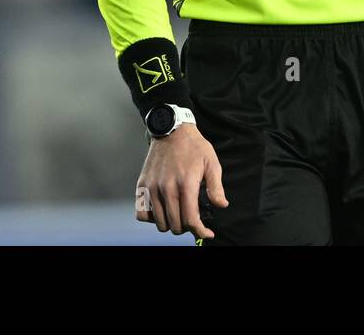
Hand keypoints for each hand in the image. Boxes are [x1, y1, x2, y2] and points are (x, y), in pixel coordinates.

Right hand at [135, 124, 228, 239]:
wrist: (171, 130)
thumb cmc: (194, 147)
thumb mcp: (212, 162)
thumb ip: (216, 186)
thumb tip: (221, 205)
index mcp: (186, 183)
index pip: (190, 219)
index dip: (200, 231)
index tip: (207, 233)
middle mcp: (166, 188)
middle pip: (175, 225)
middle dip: (187, 227)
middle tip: (193, 218)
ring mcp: (152, 187)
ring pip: (160, 223)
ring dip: (171, 223)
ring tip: (179, 214)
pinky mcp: (142, 185)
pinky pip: (141, 214)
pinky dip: (151, 218)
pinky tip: (162, 211)